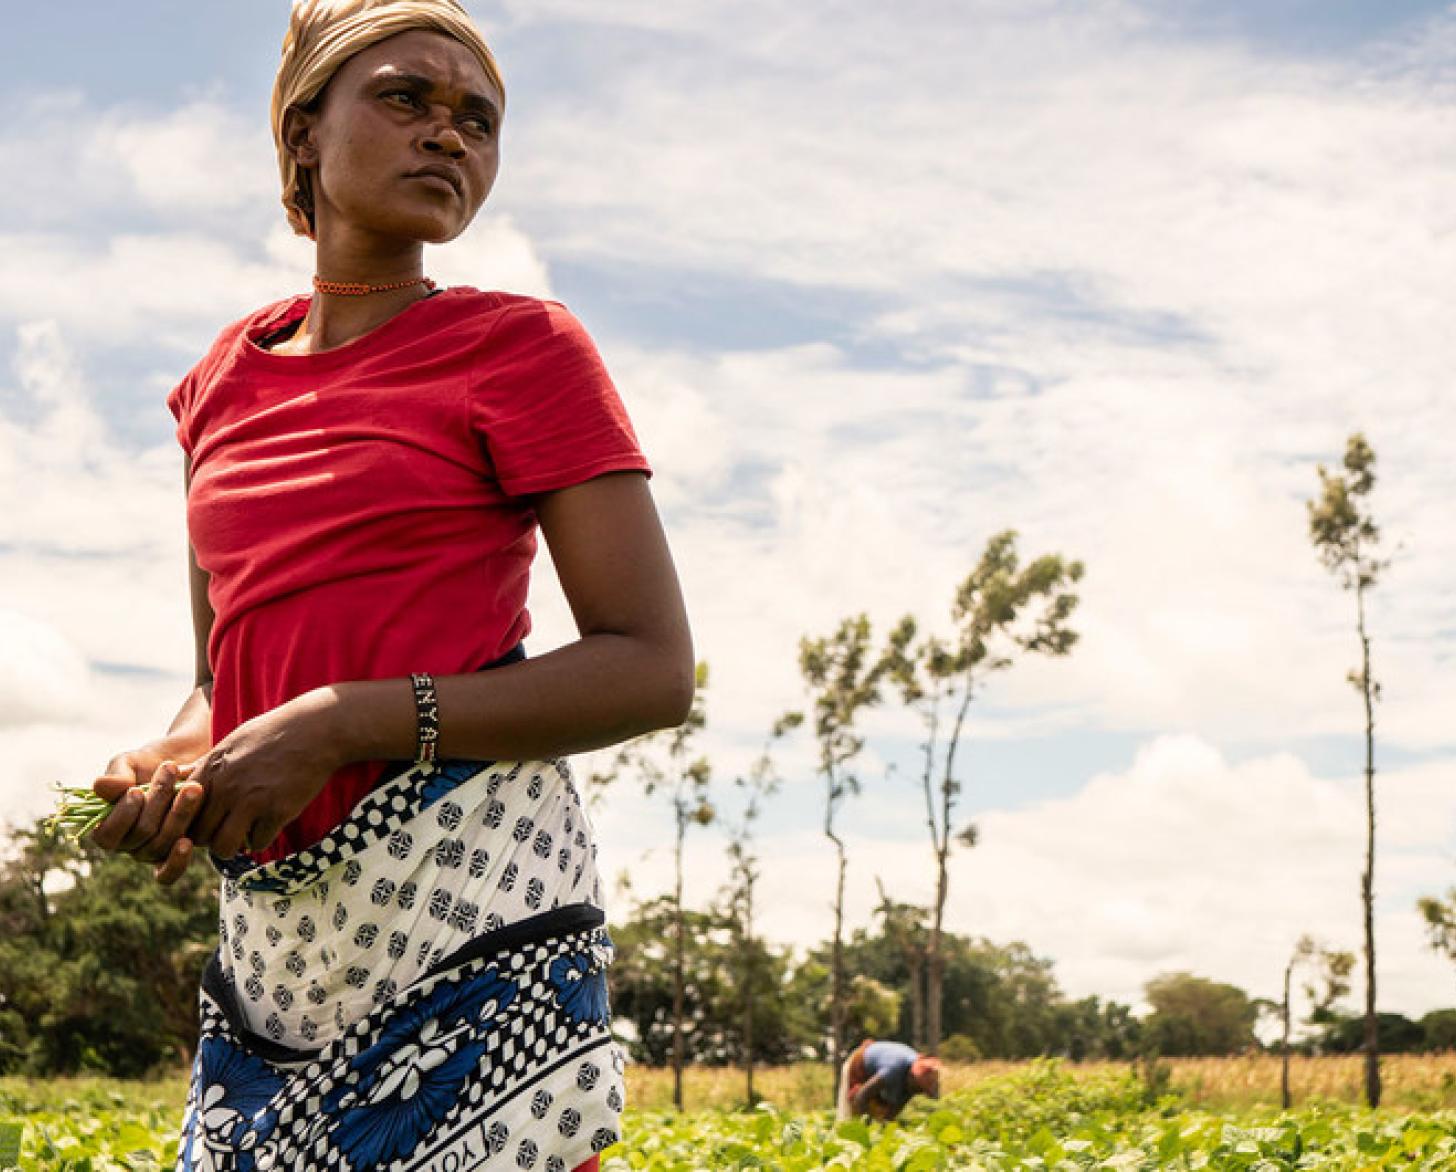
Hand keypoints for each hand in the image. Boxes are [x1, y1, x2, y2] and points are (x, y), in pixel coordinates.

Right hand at [90, 751, 204, 884]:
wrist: (184, 766)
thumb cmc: (147, 765)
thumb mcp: (130, 763)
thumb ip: (116, 774)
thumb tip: (100, 788)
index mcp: (108, 825)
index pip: (107, 835)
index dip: (121, 816)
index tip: (136, 790)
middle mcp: (127, 843)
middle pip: (141, 834)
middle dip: (157, 799)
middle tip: (171, 769)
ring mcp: (151, 850)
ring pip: (161, 844)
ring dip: (179, 813)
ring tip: (193, 787)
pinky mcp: (174, 854)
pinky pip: (168, 873)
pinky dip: (176, 861)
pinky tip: (187, 842)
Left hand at [184, 690, 343, 859]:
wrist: (316, 730)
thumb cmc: (273, 733)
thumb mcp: (232, 741)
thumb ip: (204, 764)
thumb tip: (175, 777)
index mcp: (211, 769)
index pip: (181, 812)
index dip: (190, 821)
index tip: (205, 818)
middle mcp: (226, 787)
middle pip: (200, 834)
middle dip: (211, 837)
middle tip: (225, 829)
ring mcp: (251, 801)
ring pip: (224, 847)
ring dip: (233, 844)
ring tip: (244, 833)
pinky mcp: (277, 812)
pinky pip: (257, 844)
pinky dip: (262, 839)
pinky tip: (268, 824)